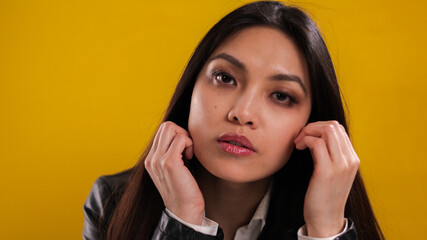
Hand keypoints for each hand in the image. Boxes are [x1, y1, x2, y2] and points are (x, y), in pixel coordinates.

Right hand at [144, 121, 204, 224]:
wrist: (184, 212)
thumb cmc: (184, 191)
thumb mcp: (173, 170)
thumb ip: (171, 154)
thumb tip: (181, 136)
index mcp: (150, 160)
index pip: (162, 131)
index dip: (177, 136)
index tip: (184, 151)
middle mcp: (151, 159)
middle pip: (166, 126)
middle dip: (181, 133)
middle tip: (188, 149)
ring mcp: (158, 160)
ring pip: (171, 128)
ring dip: (185, 138)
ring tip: (188, 154)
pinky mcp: (169, 163)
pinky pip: (181, 139)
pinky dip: (189, 144)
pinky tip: (190, 158)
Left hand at [293, 121, 358, 236]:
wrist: (325, 219)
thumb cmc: (324, 195)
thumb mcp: (332, 171)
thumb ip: (329, 154)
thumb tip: (316, 136)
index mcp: (353, 159)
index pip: (339, 128)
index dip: (319, 127)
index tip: (307, 136)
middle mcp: (350, 160)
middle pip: (333, 126)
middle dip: (313, 126)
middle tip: (300, 138)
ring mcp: (341, 165)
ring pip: (327, 130)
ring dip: (308, 132)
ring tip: (299, 143)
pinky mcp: (327, 171)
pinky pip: (316, 143)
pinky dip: (305, 140)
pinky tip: (299, 148)